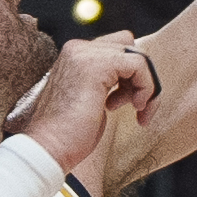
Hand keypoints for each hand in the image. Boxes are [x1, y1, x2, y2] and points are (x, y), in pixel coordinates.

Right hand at [8, 31, 158, 169]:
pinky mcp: (97, 65)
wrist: (48, 148)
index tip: (129, 102)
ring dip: (148, 86)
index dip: (132, 74)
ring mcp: (86, 54)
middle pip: (131, 47)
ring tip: (139, 110)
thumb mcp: (92, 101)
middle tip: (138, 107)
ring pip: (138, 55)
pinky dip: (147, 87)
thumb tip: (133, 80)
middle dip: (142, 79)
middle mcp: (79, 49)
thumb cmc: (69, 135)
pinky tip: (138, 108)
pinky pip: (139, 64)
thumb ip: (108, 83)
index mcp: (75, 56)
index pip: (118, 47)